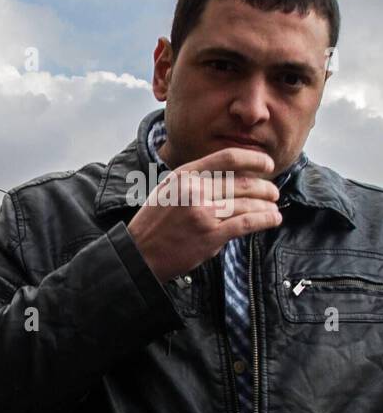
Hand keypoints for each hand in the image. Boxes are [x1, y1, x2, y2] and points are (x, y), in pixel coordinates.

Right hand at [127, 147, 281, 282]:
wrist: (139, 253)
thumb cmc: (154, 223)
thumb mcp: (168, 190)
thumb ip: (195, 180)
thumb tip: (233, 176)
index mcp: (184, 175)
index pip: (228, 158)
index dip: (253, 159)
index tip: (267, 164)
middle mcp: (194, 191)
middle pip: (244, 183)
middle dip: (266, 187)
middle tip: (273, 192)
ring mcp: (203, 214)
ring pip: (248, 204)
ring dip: (267, 206)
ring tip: (273, 208)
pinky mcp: (210, 236)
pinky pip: (247, 224)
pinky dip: (265, 220)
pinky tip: (272, 219)